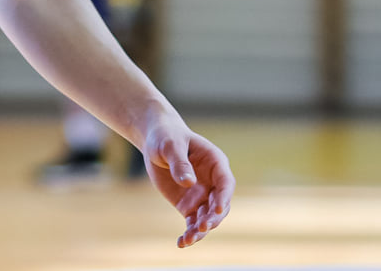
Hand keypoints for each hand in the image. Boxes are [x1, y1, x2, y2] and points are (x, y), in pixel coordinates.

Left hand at [139, 117, 234, 247]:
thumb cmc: (166, 137)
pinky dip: (189, 233)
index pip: (225, 183)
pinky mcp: (189, 205)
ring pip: (207, 218)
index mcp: (215, 163)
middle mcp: (213, 183)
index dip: (223, 197)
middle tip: (201, 227)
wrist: (155, 142)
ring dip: (200, 231)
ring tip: (188, 240)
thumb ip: (179, 162)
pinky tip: (181, 243)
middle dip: (212, 218)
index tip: (216, 209)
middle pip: (219, 205)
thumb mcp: (170, 145)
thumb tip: (188, 183)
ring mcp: (202, 196)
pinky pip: (192, 223)